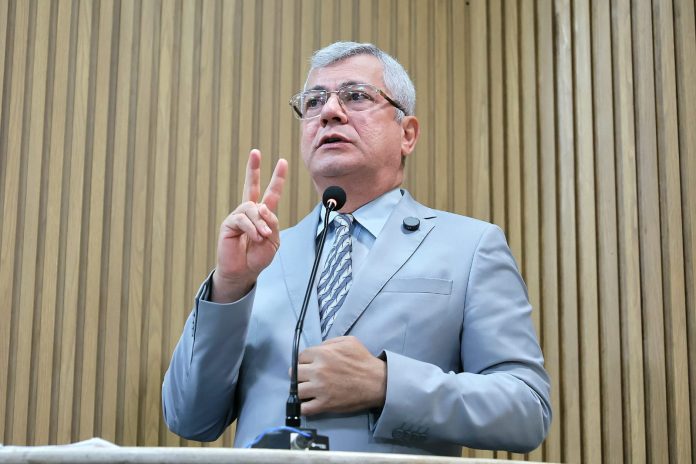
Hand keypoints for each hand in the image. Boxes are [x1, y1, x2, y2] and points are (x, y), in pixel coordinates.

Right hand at [212, 149, 287, 302]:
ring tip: (262, 237)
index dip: (277, 178)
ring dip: (261, 223)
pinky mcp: (229, 223)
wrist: (244, 272)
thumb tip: (261, 208)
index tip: (282, 162)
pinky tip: (254, 238)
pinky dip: (252, 229)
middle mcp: (250, 212)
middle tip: (255, 152)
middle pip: (251, 186)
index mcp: (264, 215)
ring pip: (252, 208)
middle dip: (253, 168)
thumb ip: (272, 223)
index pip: (271, 193)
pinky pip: (243, 219)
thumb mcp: (274, 241)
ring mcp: (239, 216)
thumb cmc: (258, 257)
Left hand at [295, 336, 386, 415]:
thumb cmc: (363, 361)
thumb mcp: (348, 341)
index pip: (300, 357)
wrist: (377, 382)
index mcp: (322, 353)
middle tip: (307, 378)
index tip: (308, 366)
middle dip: (300, 375)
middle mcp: (317, 370)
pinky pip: (304, 408)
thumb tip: (317, 348)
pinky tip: (308, 403)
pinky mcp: (324, 404)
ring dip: (301, 390)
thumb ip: (329, 342)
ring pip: (296, 390)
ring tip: (308, 390)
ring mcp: (319, 388)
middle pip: (295, 373)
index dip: (303, 361)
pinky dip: (303, 407)